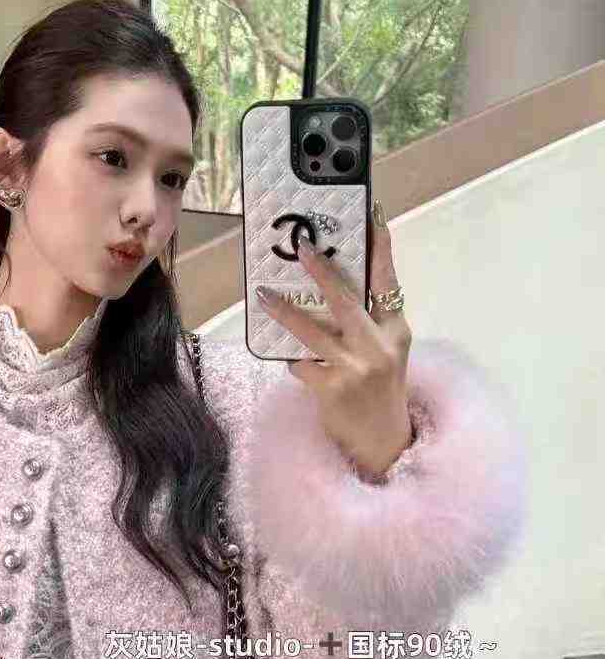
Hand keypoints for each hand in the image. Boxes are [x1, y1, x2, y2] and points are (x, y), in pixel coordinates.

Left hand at [255, 205, 413, 479]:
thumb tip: (331, 287)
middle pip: (346, 300)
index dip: (380, 248)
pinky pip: (301, 364)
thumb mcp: (388, 351)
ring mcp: (356, 369)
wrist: (385, 443)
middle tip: (301, 249)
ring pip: (313, 331)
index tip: (372, 215)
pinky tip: (288, 357)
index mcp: (396, 330)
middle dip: (321, 272)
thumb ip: (369, 321)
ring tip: (264, 297)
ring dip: (285, 312)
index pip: (389, 281)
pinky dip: (292, 358)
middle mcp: (379, 346)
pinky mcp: (333, 389)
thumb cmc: (382, 389)